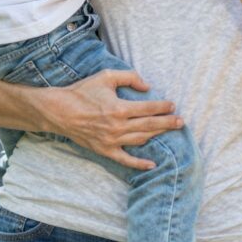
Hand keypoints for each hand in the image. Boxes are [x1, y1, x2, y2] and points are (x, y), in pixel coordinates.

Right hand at [40, 69, 182, 169]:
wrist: (60, 111)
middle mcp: (117, 126)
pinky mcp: (105, 150)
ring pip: (140, 140)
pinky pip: (125, 160)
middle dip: (167, 123)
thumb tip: (147, 86)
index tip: (173, 105)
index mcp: (119, 108)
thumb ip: (129, 77)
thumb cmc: (83, 91)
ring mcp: (112, 140)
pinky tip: (152, 164)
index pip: (149, 108)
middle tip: (181, 122)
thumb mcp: (106, 76)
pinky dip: (139, 163)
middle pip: (149, 125)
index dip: (163, 107)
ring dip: (157, 136)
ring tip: (170, 132)